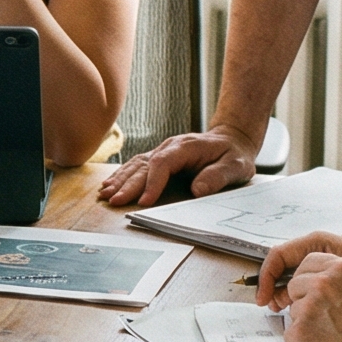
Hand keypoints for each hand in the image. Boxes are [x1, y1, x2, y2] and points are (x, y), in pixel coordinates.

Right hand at [97, 125, 257, 207]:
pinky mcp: (159, 159)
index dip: (152, 182)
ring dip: (120, 179)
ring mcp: (162, 151)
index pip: (163, 163)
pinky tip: (110, 184)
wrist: (231, 140)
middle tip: (115, 200)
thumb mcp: (235, 166)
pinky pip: (136, 166)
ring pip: (136, 164)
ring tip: (106, 194)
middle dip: (128, 184)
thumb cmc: (233, 154)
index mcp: (186, 146)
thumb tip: (197, 190)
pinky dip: (122, 176)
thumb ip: (218, 176)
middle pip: (144, 165)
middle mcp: (169, 147)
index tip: (145, 201)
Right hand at [255, 231, 341, 307]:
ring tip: (284, 312)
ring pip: (292, 278)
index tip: (264, 297)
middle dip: (273, 288)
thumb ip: (328, 280)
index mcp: (318, 243)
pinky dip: (298, 298)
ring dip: (284, 294)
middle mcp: (317, 251)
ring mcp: (322, 264)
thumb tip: (302, 291)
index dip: (266, 277)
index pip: (279, 255)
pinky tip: (302, 312)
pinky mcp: (328, 277)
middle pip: (282, 267)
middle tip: (271, 308)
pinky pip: (305, 285)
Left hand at [279, 253, 341, 341]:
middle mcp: (322, 283)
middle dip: (306, 303)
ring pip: (293, 312)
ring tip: (333, 337)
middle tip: (326, 321)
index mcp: (340, 269)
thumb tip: (324, 285)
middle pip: (295, 287)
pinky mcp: (301, 330)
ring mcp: (309, 306)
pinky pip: (290, 335)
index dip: (309, 282)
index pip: (307, 265)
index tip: (313, 293)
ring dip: (307, 325)